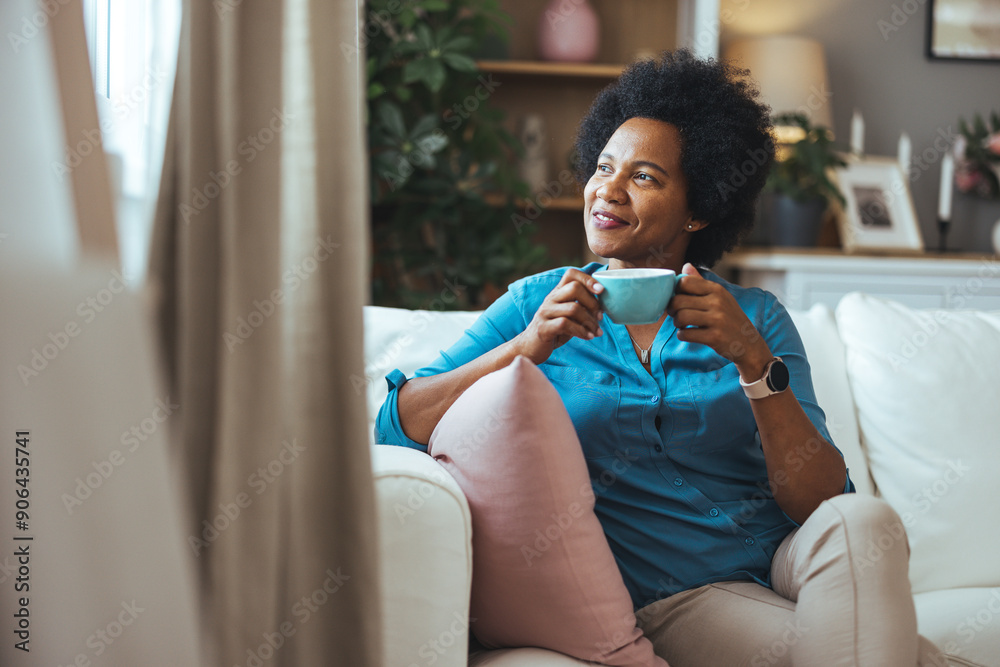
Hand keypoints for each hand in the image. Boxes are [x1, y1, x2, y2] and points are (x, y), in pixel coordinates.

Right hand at [513, 269, 603, 364]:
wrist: (531, 347)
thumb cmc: (555, 330)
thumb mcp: (568, 315)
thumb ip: (581, 307)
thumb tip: (604, 306)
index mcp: (557, 293)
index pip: (571, 274)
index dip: (588, 279)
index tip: (601, 290)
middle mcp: (550, 299)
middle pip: (574, 288)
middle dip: (592, 303)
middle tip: (600, 317)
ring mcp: (545, 313)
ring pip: (573, 308)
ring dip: (590, 321)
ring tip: (596, 331)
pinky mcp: (543, 328)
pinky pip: (565, 324)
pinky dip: (581, 331)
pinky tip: (588, 337)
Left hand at [667, 263, 771, 378]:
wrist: (749, 343)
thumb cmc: (730, 318)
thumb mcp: (720, 297)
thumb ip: (700, 282)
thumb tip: (686, 266)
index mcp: (717, 290)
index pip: (685, 282)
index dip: (675, 291)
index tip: (678, 299)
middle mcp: (717, 302)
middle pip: (678, 301)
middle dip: (672, 309)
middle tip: (676, 314)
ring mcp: (717, 320)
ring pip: (680, 317)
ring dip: (676, 323)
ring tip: (682, 325)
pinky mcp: (714, 337)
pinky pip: (685, 334)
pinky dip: (682, 335)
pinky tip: (688, 334)